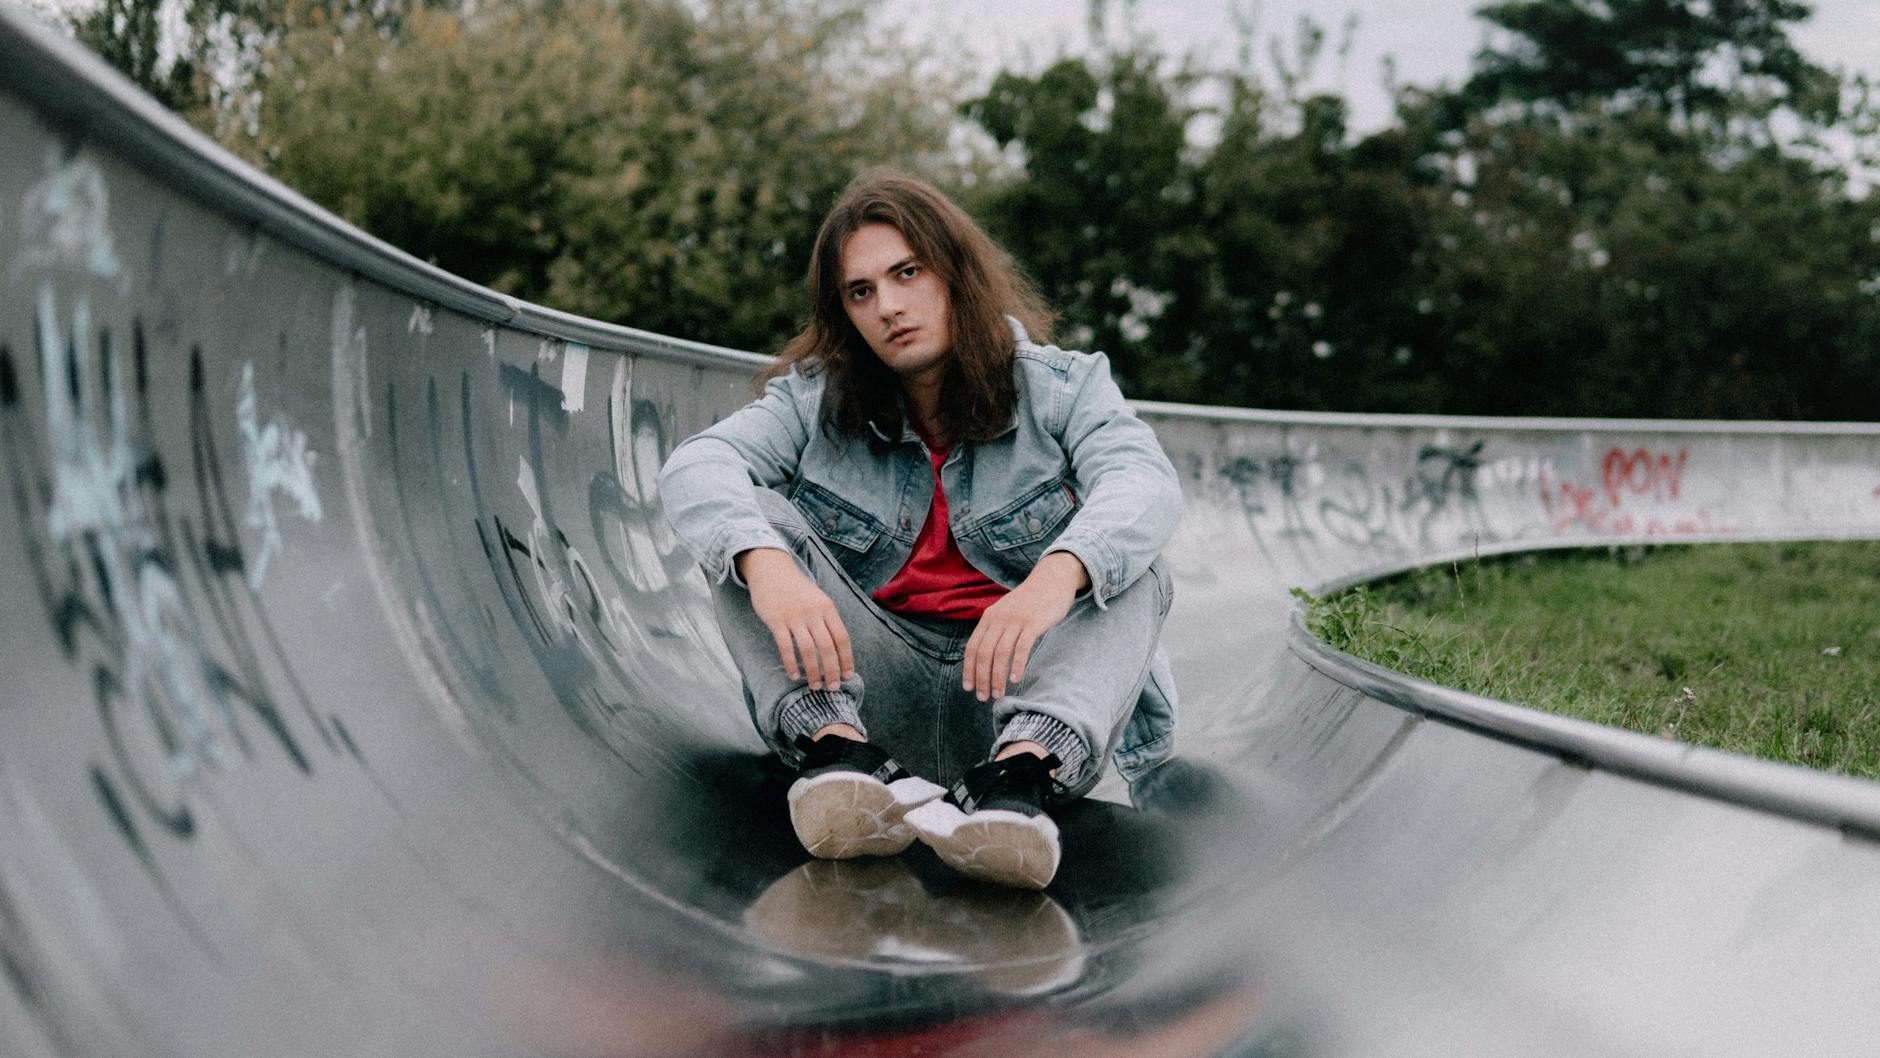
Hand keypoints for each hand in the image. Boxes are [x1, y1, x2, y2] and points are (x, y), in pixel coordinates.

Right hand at [738, 548, 854, 689]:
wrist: (772, 570)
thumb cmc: (797, 590)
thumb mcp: (818, 600)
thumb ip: (827, 620)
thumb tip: (838, 650)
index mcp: (828, 608)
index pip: (842, 638)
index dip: (847, 659)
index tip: (848, 676)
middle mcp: (813, 612)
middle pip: (827, 647)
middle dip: (832, 671)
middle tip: (833, 688)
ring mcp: (794, 616)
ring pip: (808, 650)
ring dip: (813, 672)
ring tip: (815, 686)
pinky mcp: (776, 620)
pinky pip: (786, 646)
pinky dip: (791, 663)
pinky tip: (794, 675)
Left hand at [963, 552, 1088, 700]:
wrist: (1051, 580)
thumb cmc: (1029, 602)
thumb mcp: (1006, 612)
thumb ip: (995, 630)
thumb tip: (985, 657)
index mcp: (989, 617)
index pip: (972, 647)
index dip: (968, 670)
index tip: (969, 688)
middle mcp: (998, 618)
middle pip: (984, 654)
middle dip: (982, 679)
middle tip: (984, 697)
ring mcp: (1016, 620)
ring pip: (1000, 654)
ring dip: (997, 677)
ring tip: (999, 694)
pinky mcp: (1033, 623)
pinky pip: (1021, 647)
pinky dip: (1017, 665)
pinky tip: (1016, 679)